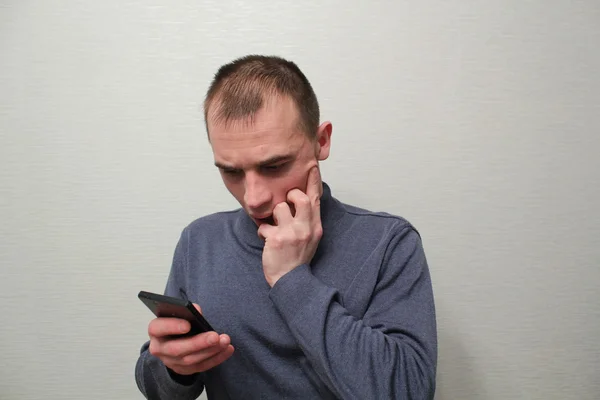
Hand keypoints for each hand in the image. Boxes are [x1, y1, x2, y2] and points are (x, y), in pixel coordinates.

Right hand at [147, 304, 234, 375]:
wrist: (173, 340)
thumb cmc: (177, 322)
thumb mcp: (178, 314)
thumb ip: (186, 311)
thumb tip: (197, 310)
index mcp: (156, 330)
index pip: (158, 328)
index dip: (172, 326)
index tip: (188, 324)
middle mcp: (160, 348)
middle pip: (177, 349)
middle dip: (198, 343)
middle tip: (215, 336)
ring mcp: (171, 362)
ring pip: (190, 360)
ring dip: (211, 350)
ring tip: (225, 340)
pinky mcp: (184, 370)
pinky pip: (201, 366)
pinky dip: (217, 358)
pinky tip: (228, 349)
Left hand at [257, 166, 323, 286]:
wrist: (291, 281)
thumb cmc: (297, 258)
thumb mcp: (310, 238)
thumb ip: (307, 220)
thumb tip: (300, 200)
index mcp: (315, 226)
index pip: (316, 199)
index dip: (313, 181)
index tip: (312, 165)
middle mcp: (306, 228)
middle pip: (302, 198)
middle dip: (291, 195)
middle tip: (286, 201)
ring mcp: (292, 233)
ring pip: (279, 208)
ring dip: (272, 217)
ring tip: (274, 228)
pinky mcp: (277, 239)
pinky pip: (264, 225)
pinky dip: (262, 232)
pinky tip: (267, 241)